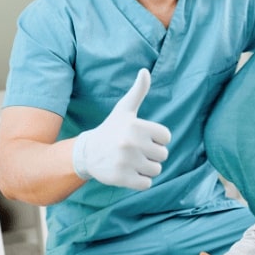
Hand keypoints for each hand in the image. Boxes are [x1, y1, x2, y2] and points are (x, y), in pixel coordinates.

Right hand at [72, 68, 170, 189]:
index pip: (166, 137)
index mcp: (137, 125)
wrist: (87, 153)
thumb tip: (145, 71)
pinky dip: (140, 181)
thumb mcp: (124, 109)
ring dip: (146, 168)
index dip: (156, 139)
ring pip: (156, 170)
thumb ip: (138, 91)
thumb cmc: (111, 129)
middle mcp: (131, 143)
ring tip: (131, 161)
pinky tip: (127, 172)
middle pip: (163, 155)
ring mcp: (126, 161)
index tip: (142, 137)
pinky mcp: (122, 178)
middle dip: (152, 155)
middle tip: (134, 150)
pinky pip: (147, 184)